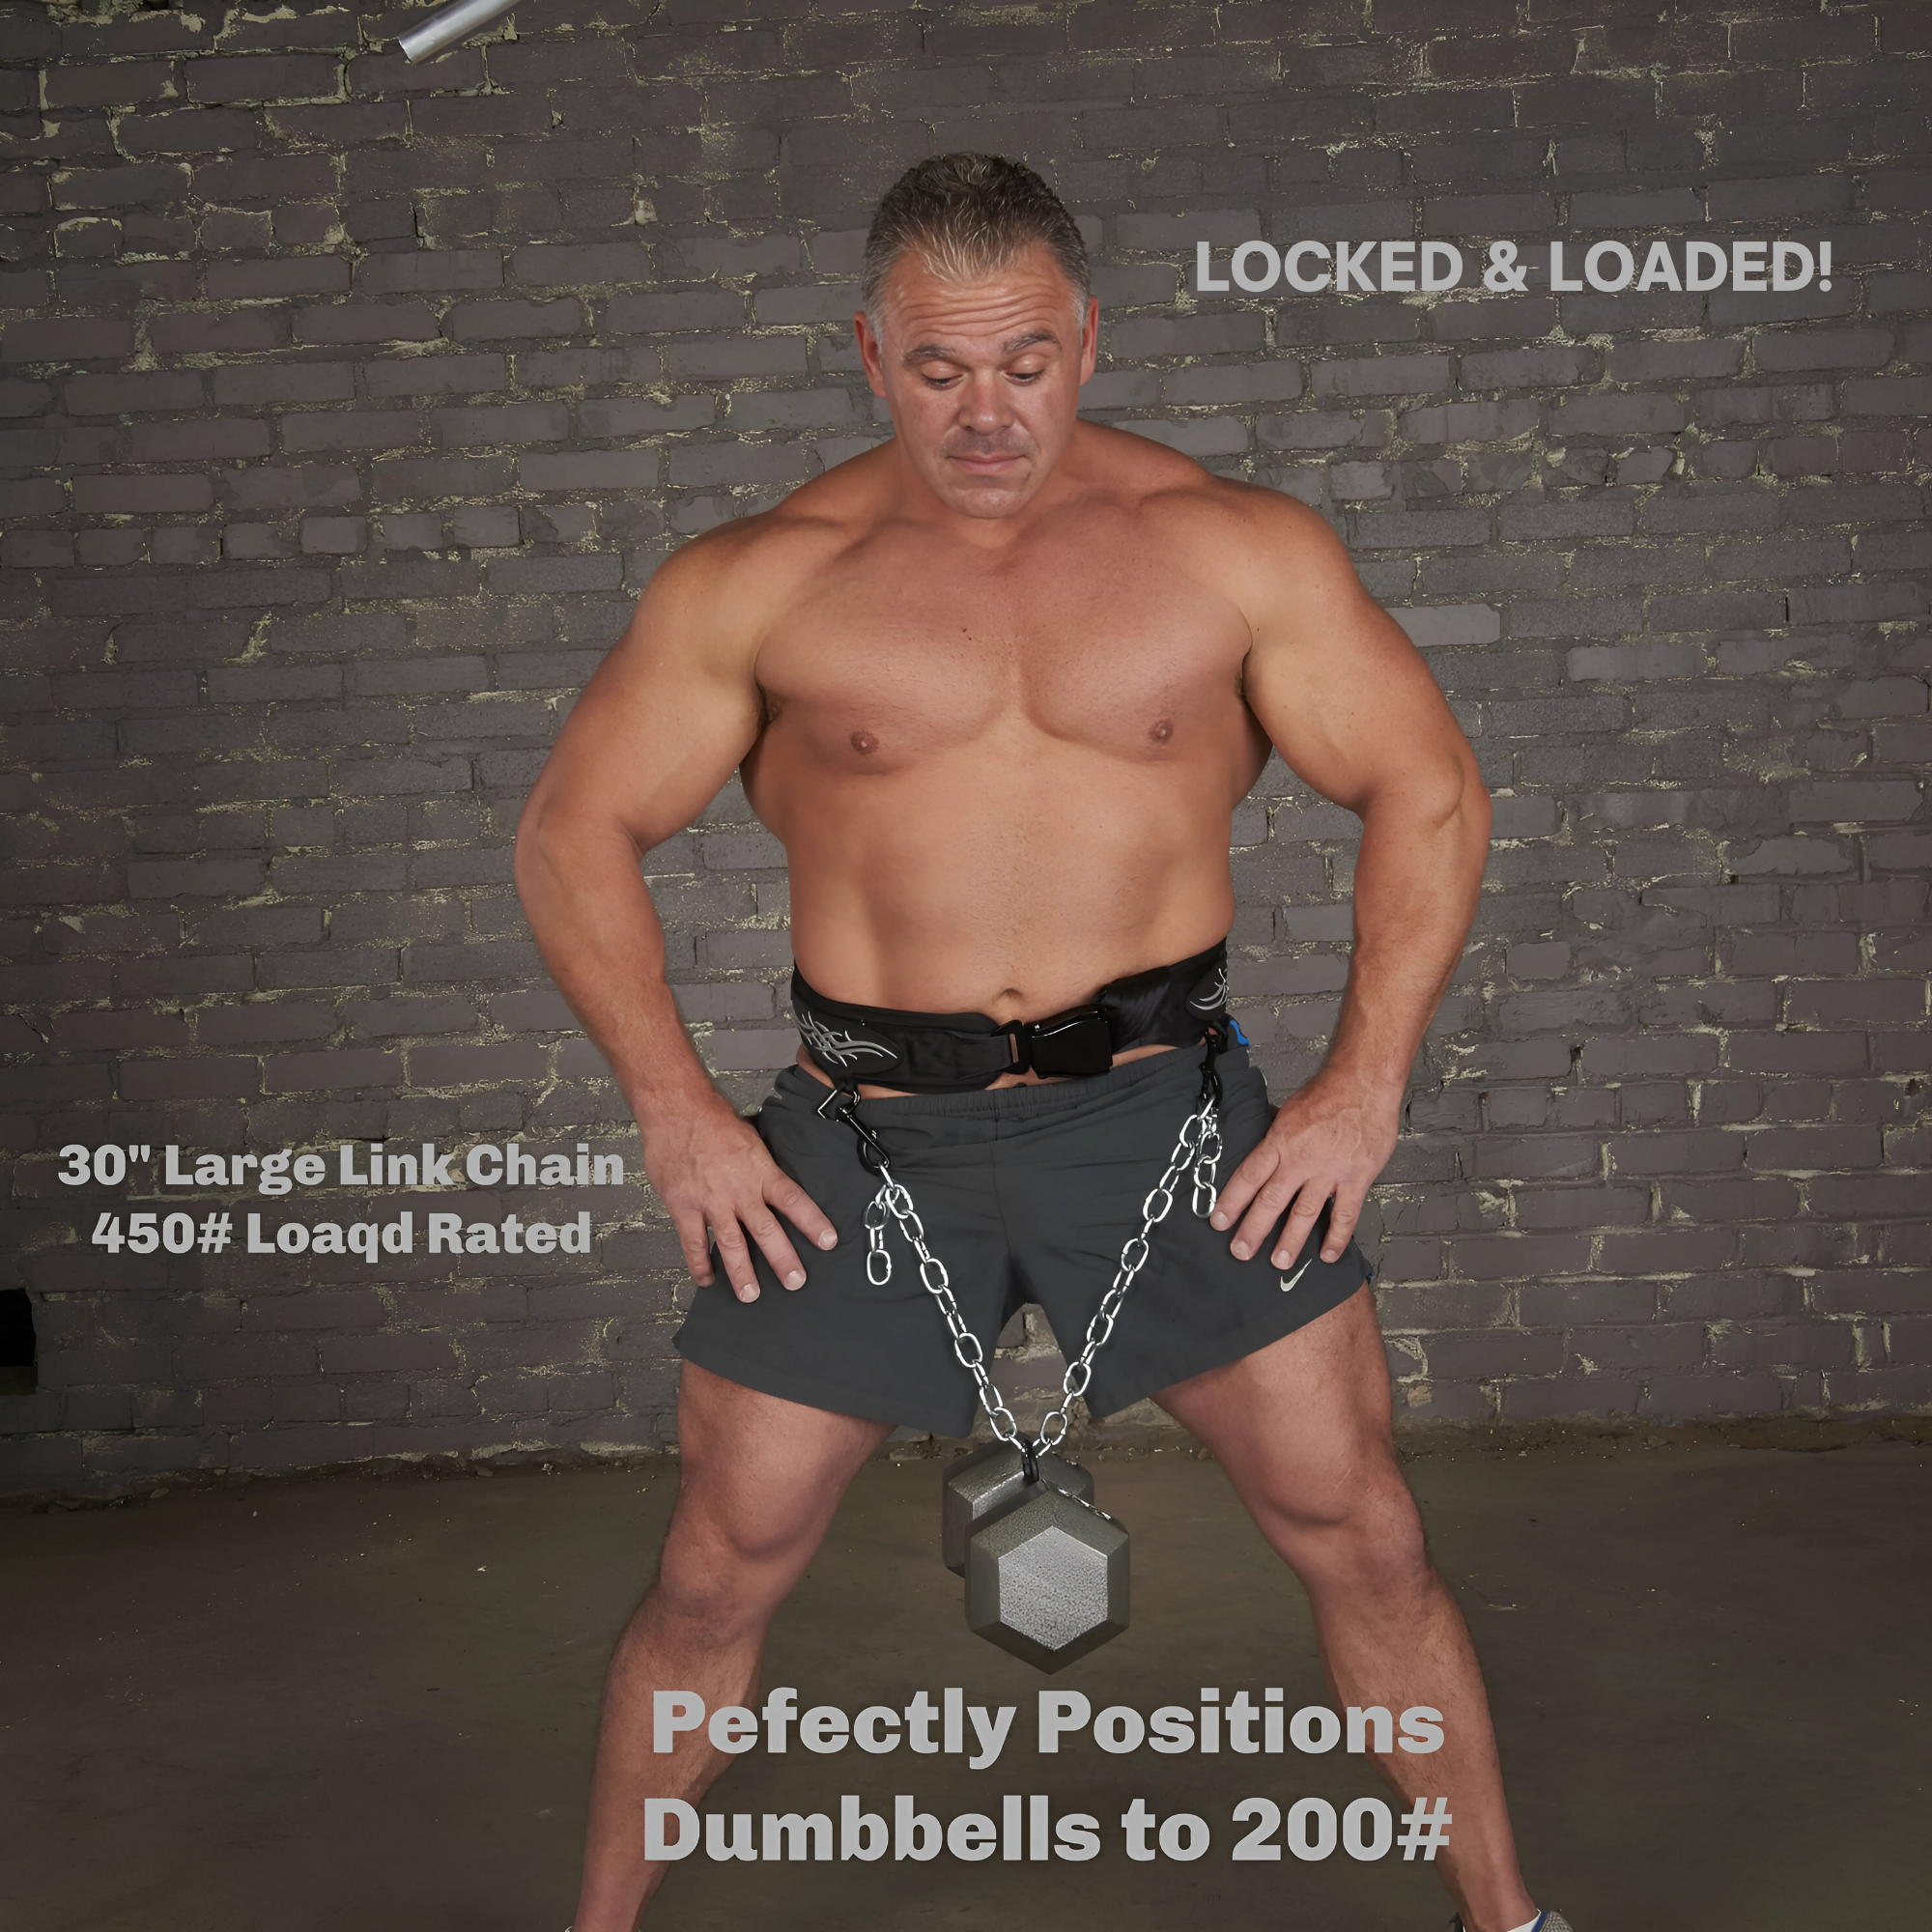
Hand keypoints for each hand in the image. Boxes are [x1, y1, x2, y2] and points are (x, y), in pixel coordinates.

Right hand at [639, 1091, 836, 1301]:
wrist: (677, 1110)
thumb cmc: (714, 1121)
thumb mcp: (751, 1140)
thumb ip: (761, 1167)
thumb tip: (774, 1184)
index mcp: (761, 1171)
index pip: (793, 1200)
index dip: (812, 1222)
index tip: (828, 1242)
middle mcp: (740, 1190)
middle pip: (766, 1230)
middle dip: (782, 1259)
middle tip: (795, 1281)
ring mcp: (712, 1202)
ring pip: (731, 1243)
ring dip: (742, 1272)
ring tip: (751, 1295)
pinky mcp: (685, 1207)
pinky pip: (693, 1242)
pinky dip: (700, 1263)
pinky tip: (708, 1279)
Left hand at [1208, 1071, 1398, 1268]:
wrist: (1364, 1083)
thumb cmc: (1326, 1093)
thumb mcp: (1288, 1111)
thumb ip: (1276, 1138)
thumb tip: (1262, 1155)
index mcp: (1280, 1142)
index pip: (1249, 1177)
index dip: (1231, 1201)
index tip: (1218, 1222)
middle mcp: (1300, 1161)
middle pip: (1271, 1201)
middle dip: (1253, 1229)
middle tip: (1240, 1251)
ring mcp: (1329, 1172)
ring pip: (1304, 1214)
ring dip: (1290, 1241)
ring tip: (1278, 1262)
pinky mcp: (1355, 1179)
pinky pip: (1344, 1215)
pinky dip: (1337, 1237)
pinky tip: (1328, 1255)